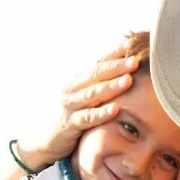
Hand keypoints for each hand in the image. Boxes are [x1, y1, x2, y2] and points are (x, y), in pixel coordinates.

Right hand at [15, 42, 141, 170]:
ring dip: (111, 87)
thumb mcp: (83, 95)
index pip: (99, 62)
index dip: (114, 53)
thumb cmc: (71, 114)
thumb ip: (98, 84)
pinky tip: (116, 110)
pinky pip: (88, 118)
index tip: (132, 44)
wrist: (43, 136)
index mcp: (79, 79)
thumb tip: (123, 70)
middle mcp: (74, 88)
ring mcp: (71, 105)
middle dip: (117, 66)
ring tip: (128, 80)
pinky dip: (102, 113)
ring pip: (93, 94)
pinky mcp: (70, 124)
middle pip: (97, 74)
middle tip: (135, 60)